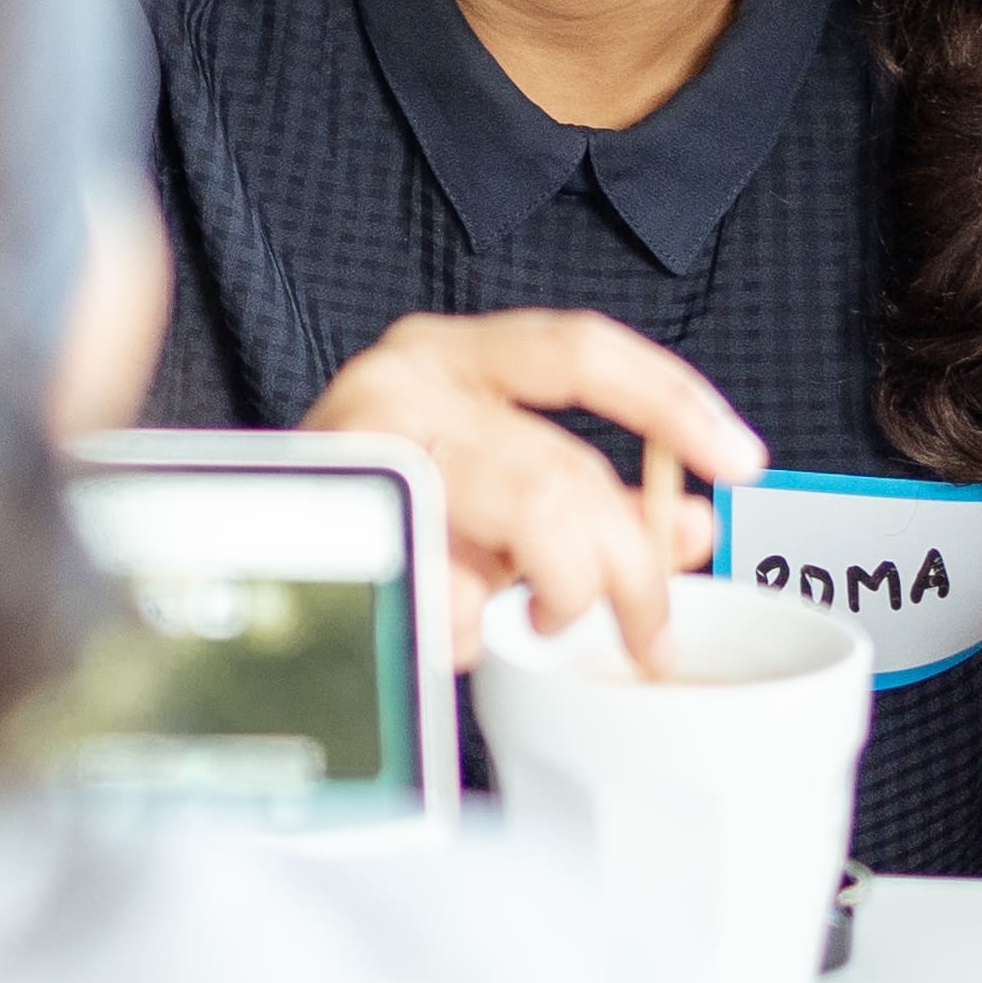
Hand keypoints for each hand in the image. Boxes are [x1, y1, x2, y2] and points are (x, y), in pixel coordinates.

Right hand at [309, 310, 750, 673]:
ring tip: (533, 619)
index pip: (582, 350)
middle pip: (569, 471)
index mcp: (447, 353)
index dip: (673, 402)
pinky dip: (470, 632)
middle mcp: (399, 381)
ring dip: (556, 597)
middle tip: (652, 632)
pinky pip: (459, 598)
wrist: (239, 564)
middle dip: (632, 567)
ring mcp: (366, 453)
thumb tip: (692, 527)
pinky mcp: (347, 531)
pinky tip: (444, 625)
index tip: (742, 461)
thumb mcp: (493, 491)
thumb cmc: (374, 521)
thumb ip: (590, 499)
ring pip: (534, 530)